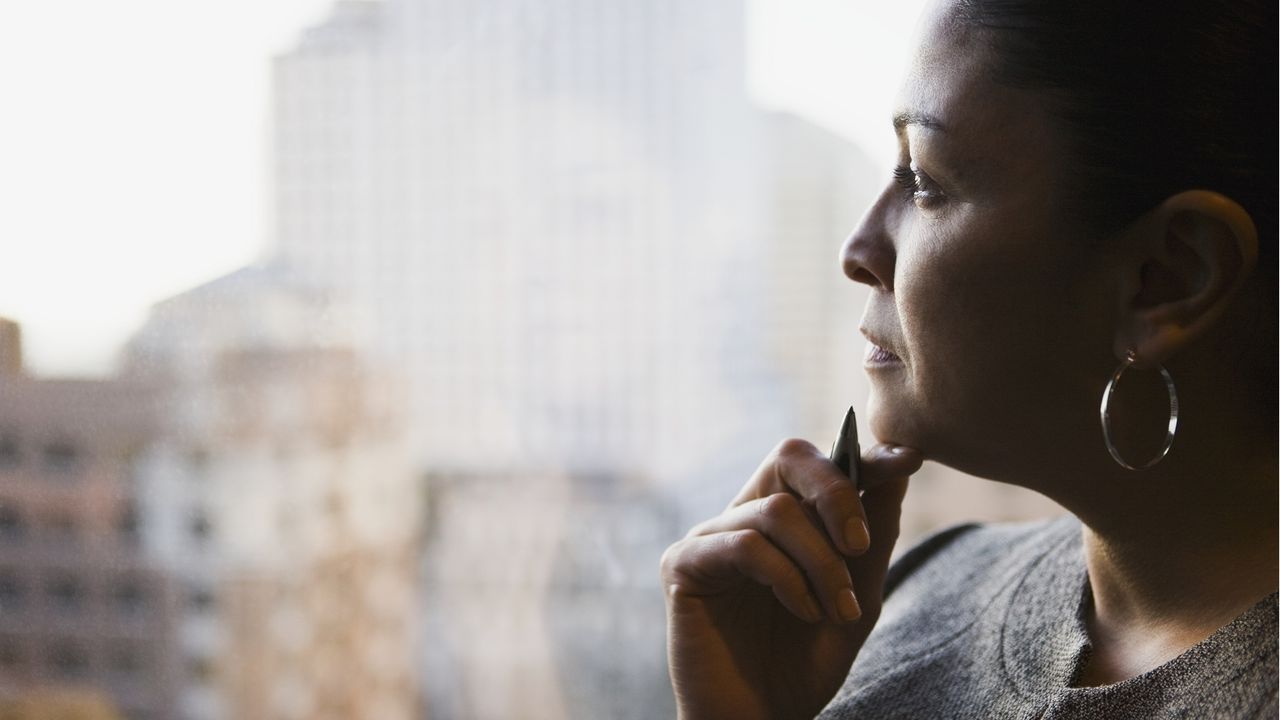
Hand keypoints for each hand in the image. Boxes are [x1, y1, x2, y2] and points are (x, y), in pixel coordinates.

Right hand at [660, 439, 922, 719]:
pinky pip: (744, 545)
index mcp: (782, 517)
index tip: (910, 460)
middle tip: (860, 545)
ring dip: (821, 561)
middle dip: (837, 493)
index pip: (819, 464)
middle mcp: (743, 516)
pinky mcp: (683, 564)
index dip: (865, 455)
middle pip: (789, 456)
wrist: (764, 719)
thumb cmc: (803, 662)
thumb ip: (873, 535)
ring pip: (776, 510)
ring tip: (839, 610)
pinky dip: (786, 579)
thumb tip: (898, 469)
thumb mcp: (857, 595)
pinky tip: (803, 613)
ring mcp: (709, 537)